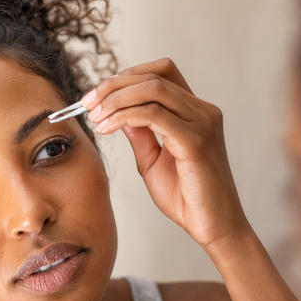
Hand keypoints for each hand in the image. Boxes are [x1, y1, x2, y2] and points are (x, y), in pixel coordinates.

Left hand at [81, 58, 250, 250]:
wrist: (213, 228)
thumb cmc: (187, 198)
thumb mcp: (153, 161)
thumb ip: (140, 134)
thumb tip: (120, 113)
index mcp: (195, 112)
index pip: (161, 72)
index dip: (127, 76)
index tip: (97, 96)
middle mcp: (203, 111)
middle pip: (154, 75)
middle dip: (114, 85)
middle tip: (87, 103)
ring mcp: (202, 123)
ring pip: (153, 88)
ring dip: (117, 98)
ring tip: (96, 117)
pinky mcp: (195, 141)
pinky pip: (153, 114)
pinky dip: (124, 115)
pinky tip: (108, 127)